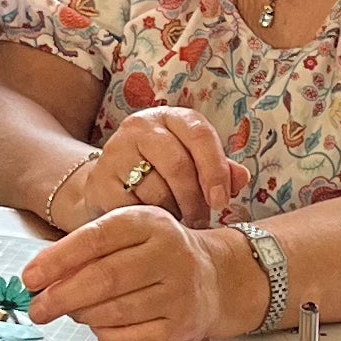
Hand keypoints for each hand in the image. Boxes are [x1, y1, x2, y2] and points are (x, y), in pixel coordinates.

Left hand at [19, 205, 250, 340]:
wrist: (215, 276)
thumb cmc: (157, 253)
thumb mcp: (128, 234)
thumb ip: (87, 248)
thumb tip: (40, 278)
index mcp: (150, 223)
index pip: (96, 239)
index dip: (57, 260)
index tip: (30, 278)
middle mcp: (170, 254)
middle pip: (104, 279)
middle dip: (61, 297)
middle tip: (38, 308)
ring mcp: (180, 293)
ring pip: (114, 311)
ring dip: (82, 315)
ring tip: (72, 312)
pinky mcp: (182, 327)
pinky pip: (129, 339)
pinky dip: (104, 335)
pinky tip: (99, 326)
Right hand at [57, 105, 239, 231]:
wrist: (108, 184)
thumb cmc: (161, 173)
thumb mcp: (193, 164)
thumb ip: (220, 170)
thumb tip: (241, 178)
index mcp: (170, 117)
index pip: (199, 134)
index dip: (215, 169)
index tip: (221, 201)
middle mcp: (140, 126)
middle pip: (178, 165)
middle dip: (195, 200)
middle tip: (200, 220)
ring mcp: (116, 151)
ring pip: (156, 190)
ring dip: (173, 212)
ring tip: (177, 220)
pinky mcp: (100, 180)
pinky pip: (133, 207)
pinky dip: (148, 220)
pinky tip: (152, 223)